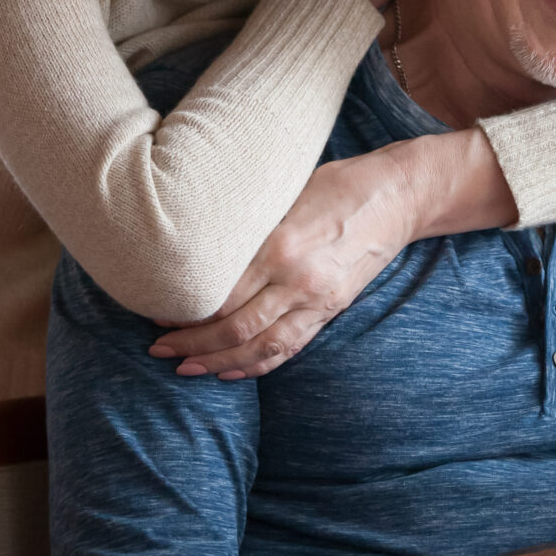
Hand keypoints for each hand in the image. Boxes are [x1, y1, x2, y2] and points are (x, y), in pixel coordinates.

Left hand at [146, 130, 518, 377]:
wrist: (400, 195)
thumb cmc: (339, 183)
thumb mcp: (287, 193)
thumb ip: (249, 226)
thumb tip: (199, 246)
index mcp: (282, 244)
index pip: (222, 292)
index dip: (185, 309)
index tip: (156, 310)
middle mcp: (298, 279)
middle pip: (234, 327)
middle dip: (192, 343)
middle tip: (158, 349)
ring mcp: (318, 299)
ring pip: (260, 347)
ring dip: (218, 362)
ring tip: (185, 369)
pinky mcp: (332, 309)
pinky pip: (290, 347)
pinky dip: (257, 365)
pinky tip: (231, 372)